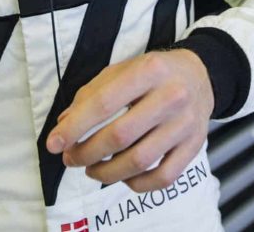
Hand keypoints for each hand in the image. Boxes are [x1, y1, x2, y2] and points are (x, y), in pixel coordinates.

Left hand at [46, 50, 213, 192]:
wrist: (200, 75)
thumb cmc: (153, 73)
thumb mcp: (121, 70)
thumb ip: (91, 95)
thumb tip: (65, 125)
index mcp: (148, 71)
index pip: (104, 103)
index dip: (75, 127)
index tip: (53, 144)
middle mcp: (171, 96)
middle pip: (120, 136)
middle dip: (86, 152)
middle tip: (70, 158)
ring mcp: (185, 124)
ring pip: (139, 161)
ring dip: (106, 172)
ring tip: (91, 169)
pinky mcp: (194, 146)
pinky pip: (163, 177)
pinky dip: (137, 184)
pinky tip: (123, 177)